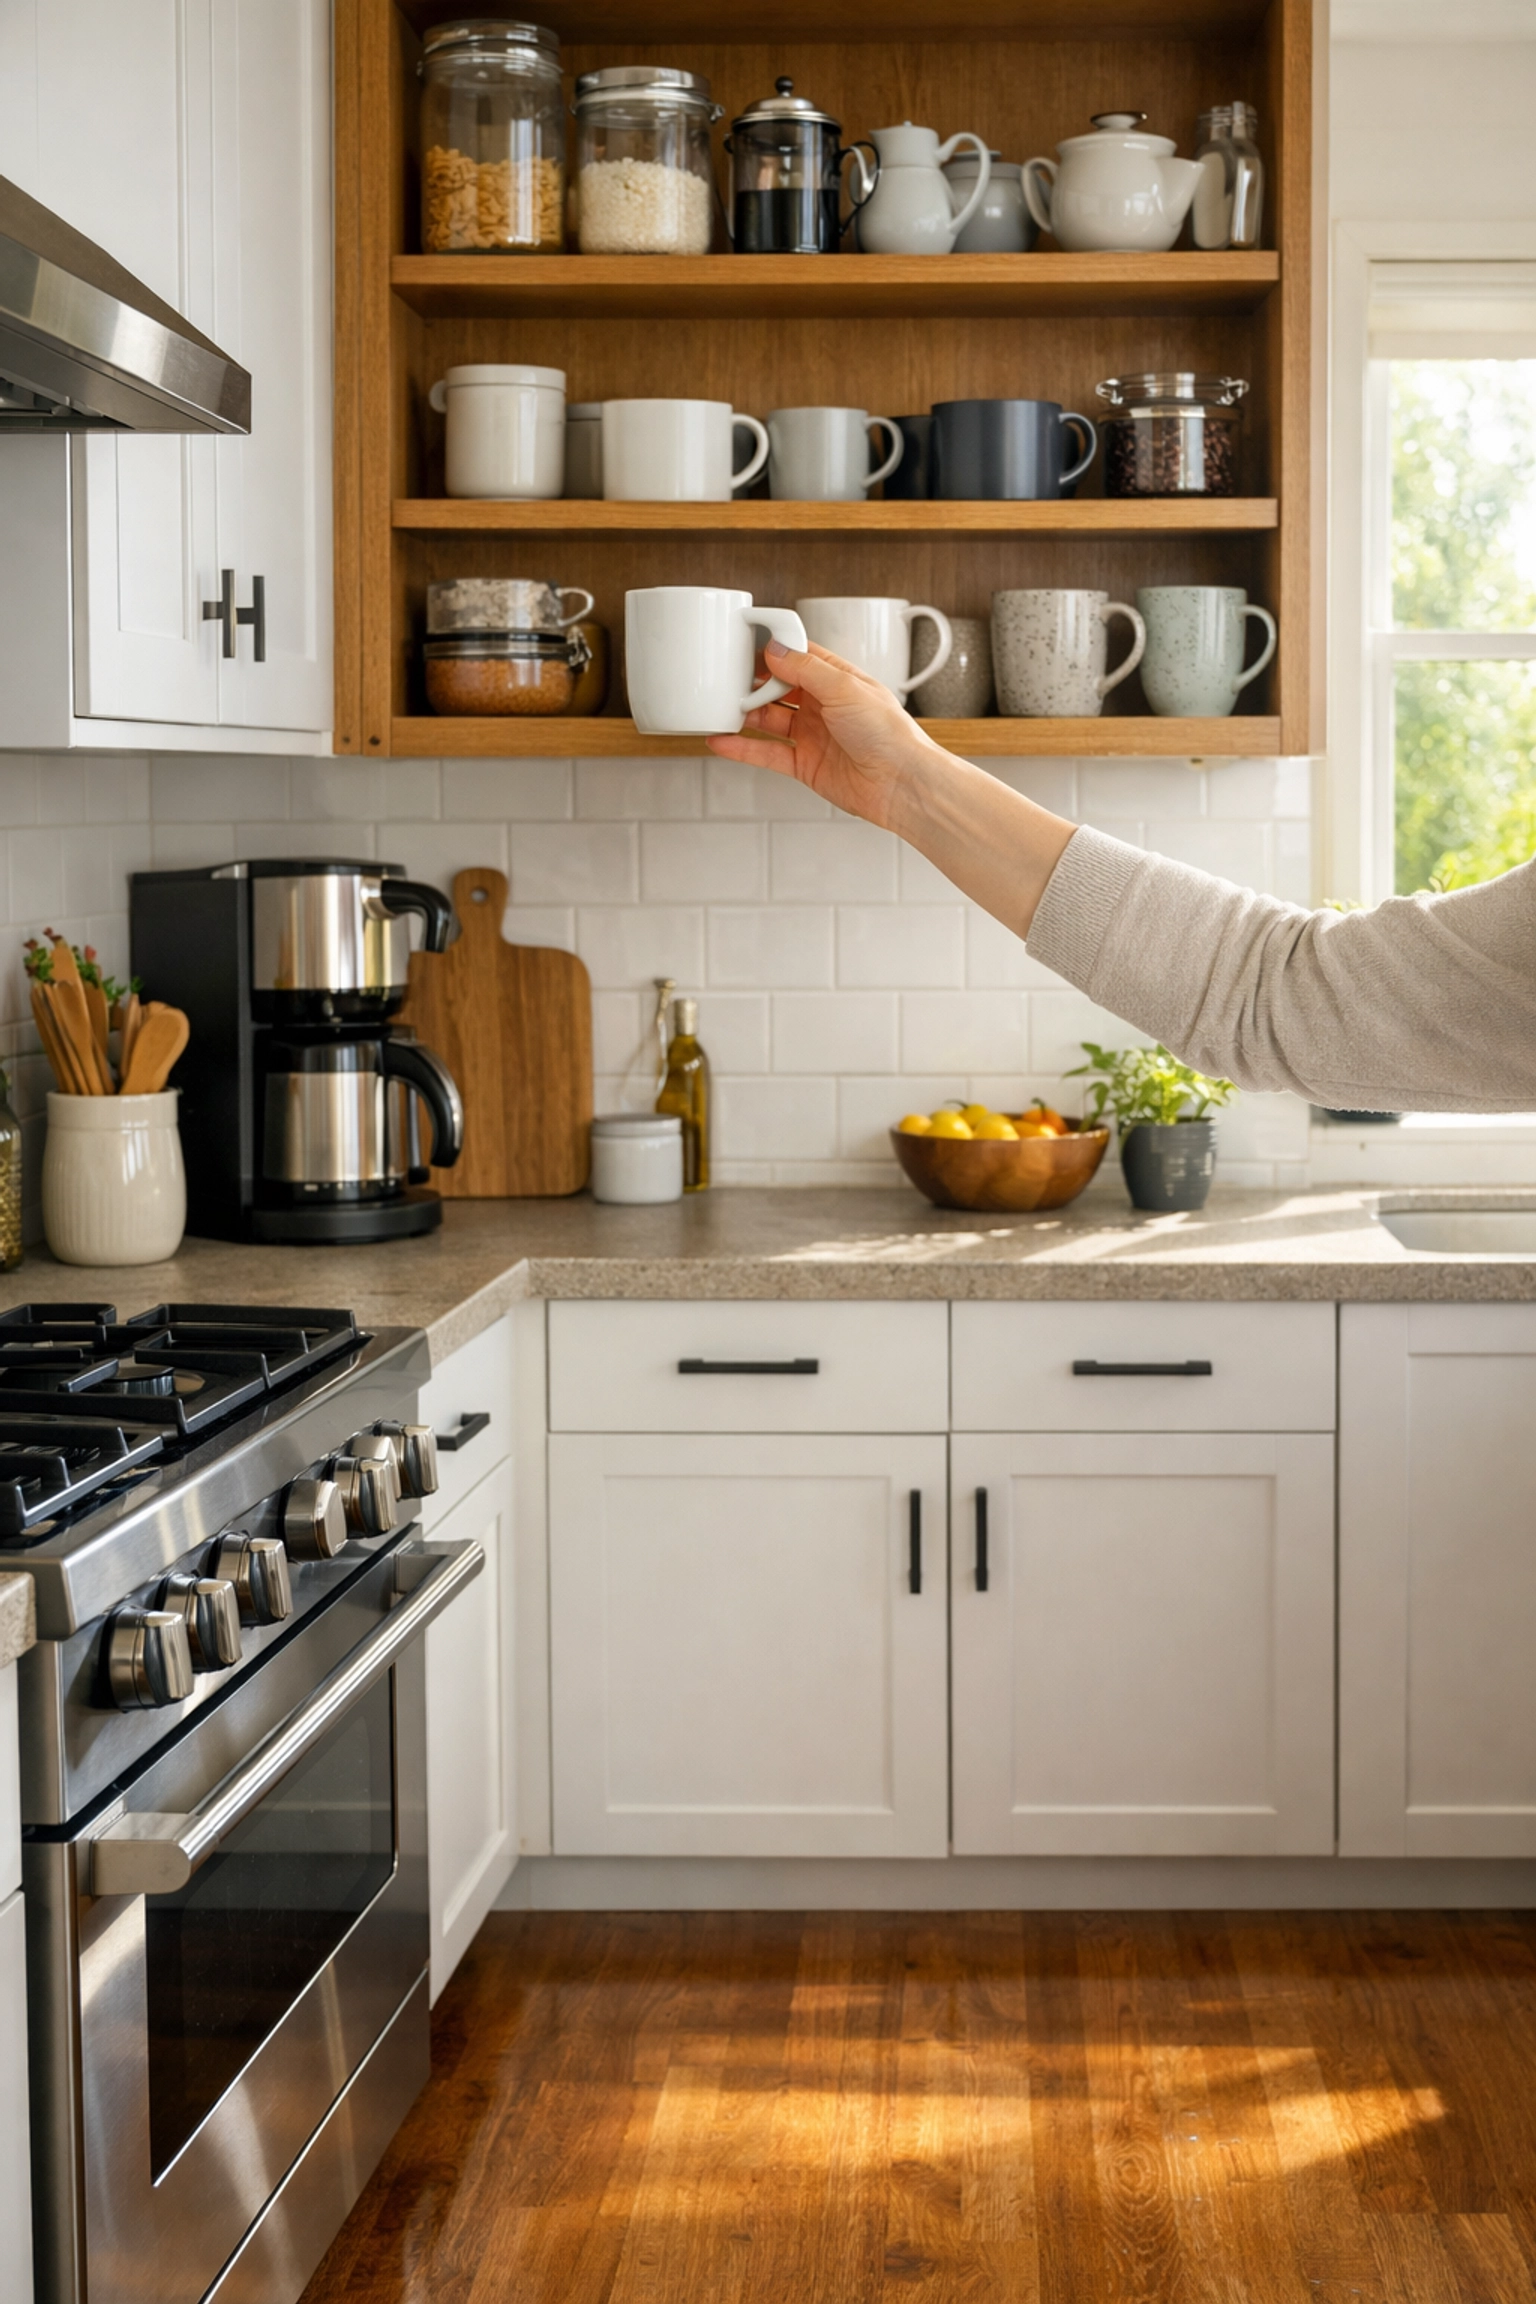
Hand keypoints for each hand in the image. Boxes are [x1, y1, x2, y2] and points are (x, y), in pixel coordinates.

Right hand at [705, 639, 942, 831]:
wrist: (901, 785)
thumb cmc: (889, 735)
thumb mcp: (845, 688)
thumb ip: (807, 669)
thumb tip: (776, 650)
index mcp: (839, 680)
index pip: (800, 656)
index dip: (774, 649)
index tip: (746, 642)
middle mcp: (825, 706)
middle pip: (779, 687)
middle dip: (753, 683)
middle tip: (726, 677)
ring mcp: (813, 736)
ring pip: (769, 719)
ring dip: (745, 714)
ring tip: (719, 707)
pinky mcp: (805, 765)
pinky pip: (767, 754)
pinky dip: (743, 748)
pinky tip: (721, 741)